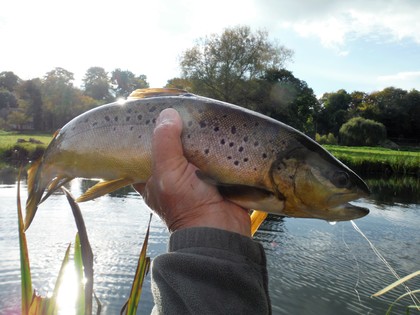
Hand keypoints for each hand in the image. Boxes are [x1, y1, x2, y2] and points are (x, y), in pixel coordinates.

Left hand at [133, 108, 250, 236]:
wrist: (221, 229)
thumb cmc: (186, 205)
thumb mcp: (168, 172)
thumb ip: (164, 142)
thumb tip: (168, 113)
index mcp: (152, 178)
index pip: (141, 151)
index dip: (145, 134)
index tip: (150, 114)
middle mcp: (171, 176)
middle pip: (170, 146)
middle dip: (175, 131)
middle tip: (179, 109)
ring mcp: (193, 176)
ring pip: (191, 149)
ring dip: (197, 136)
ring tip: (198, 113)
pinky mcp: (213, 176)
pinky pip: (211, 155)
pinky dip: (213, 144)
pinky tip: (215, 128)